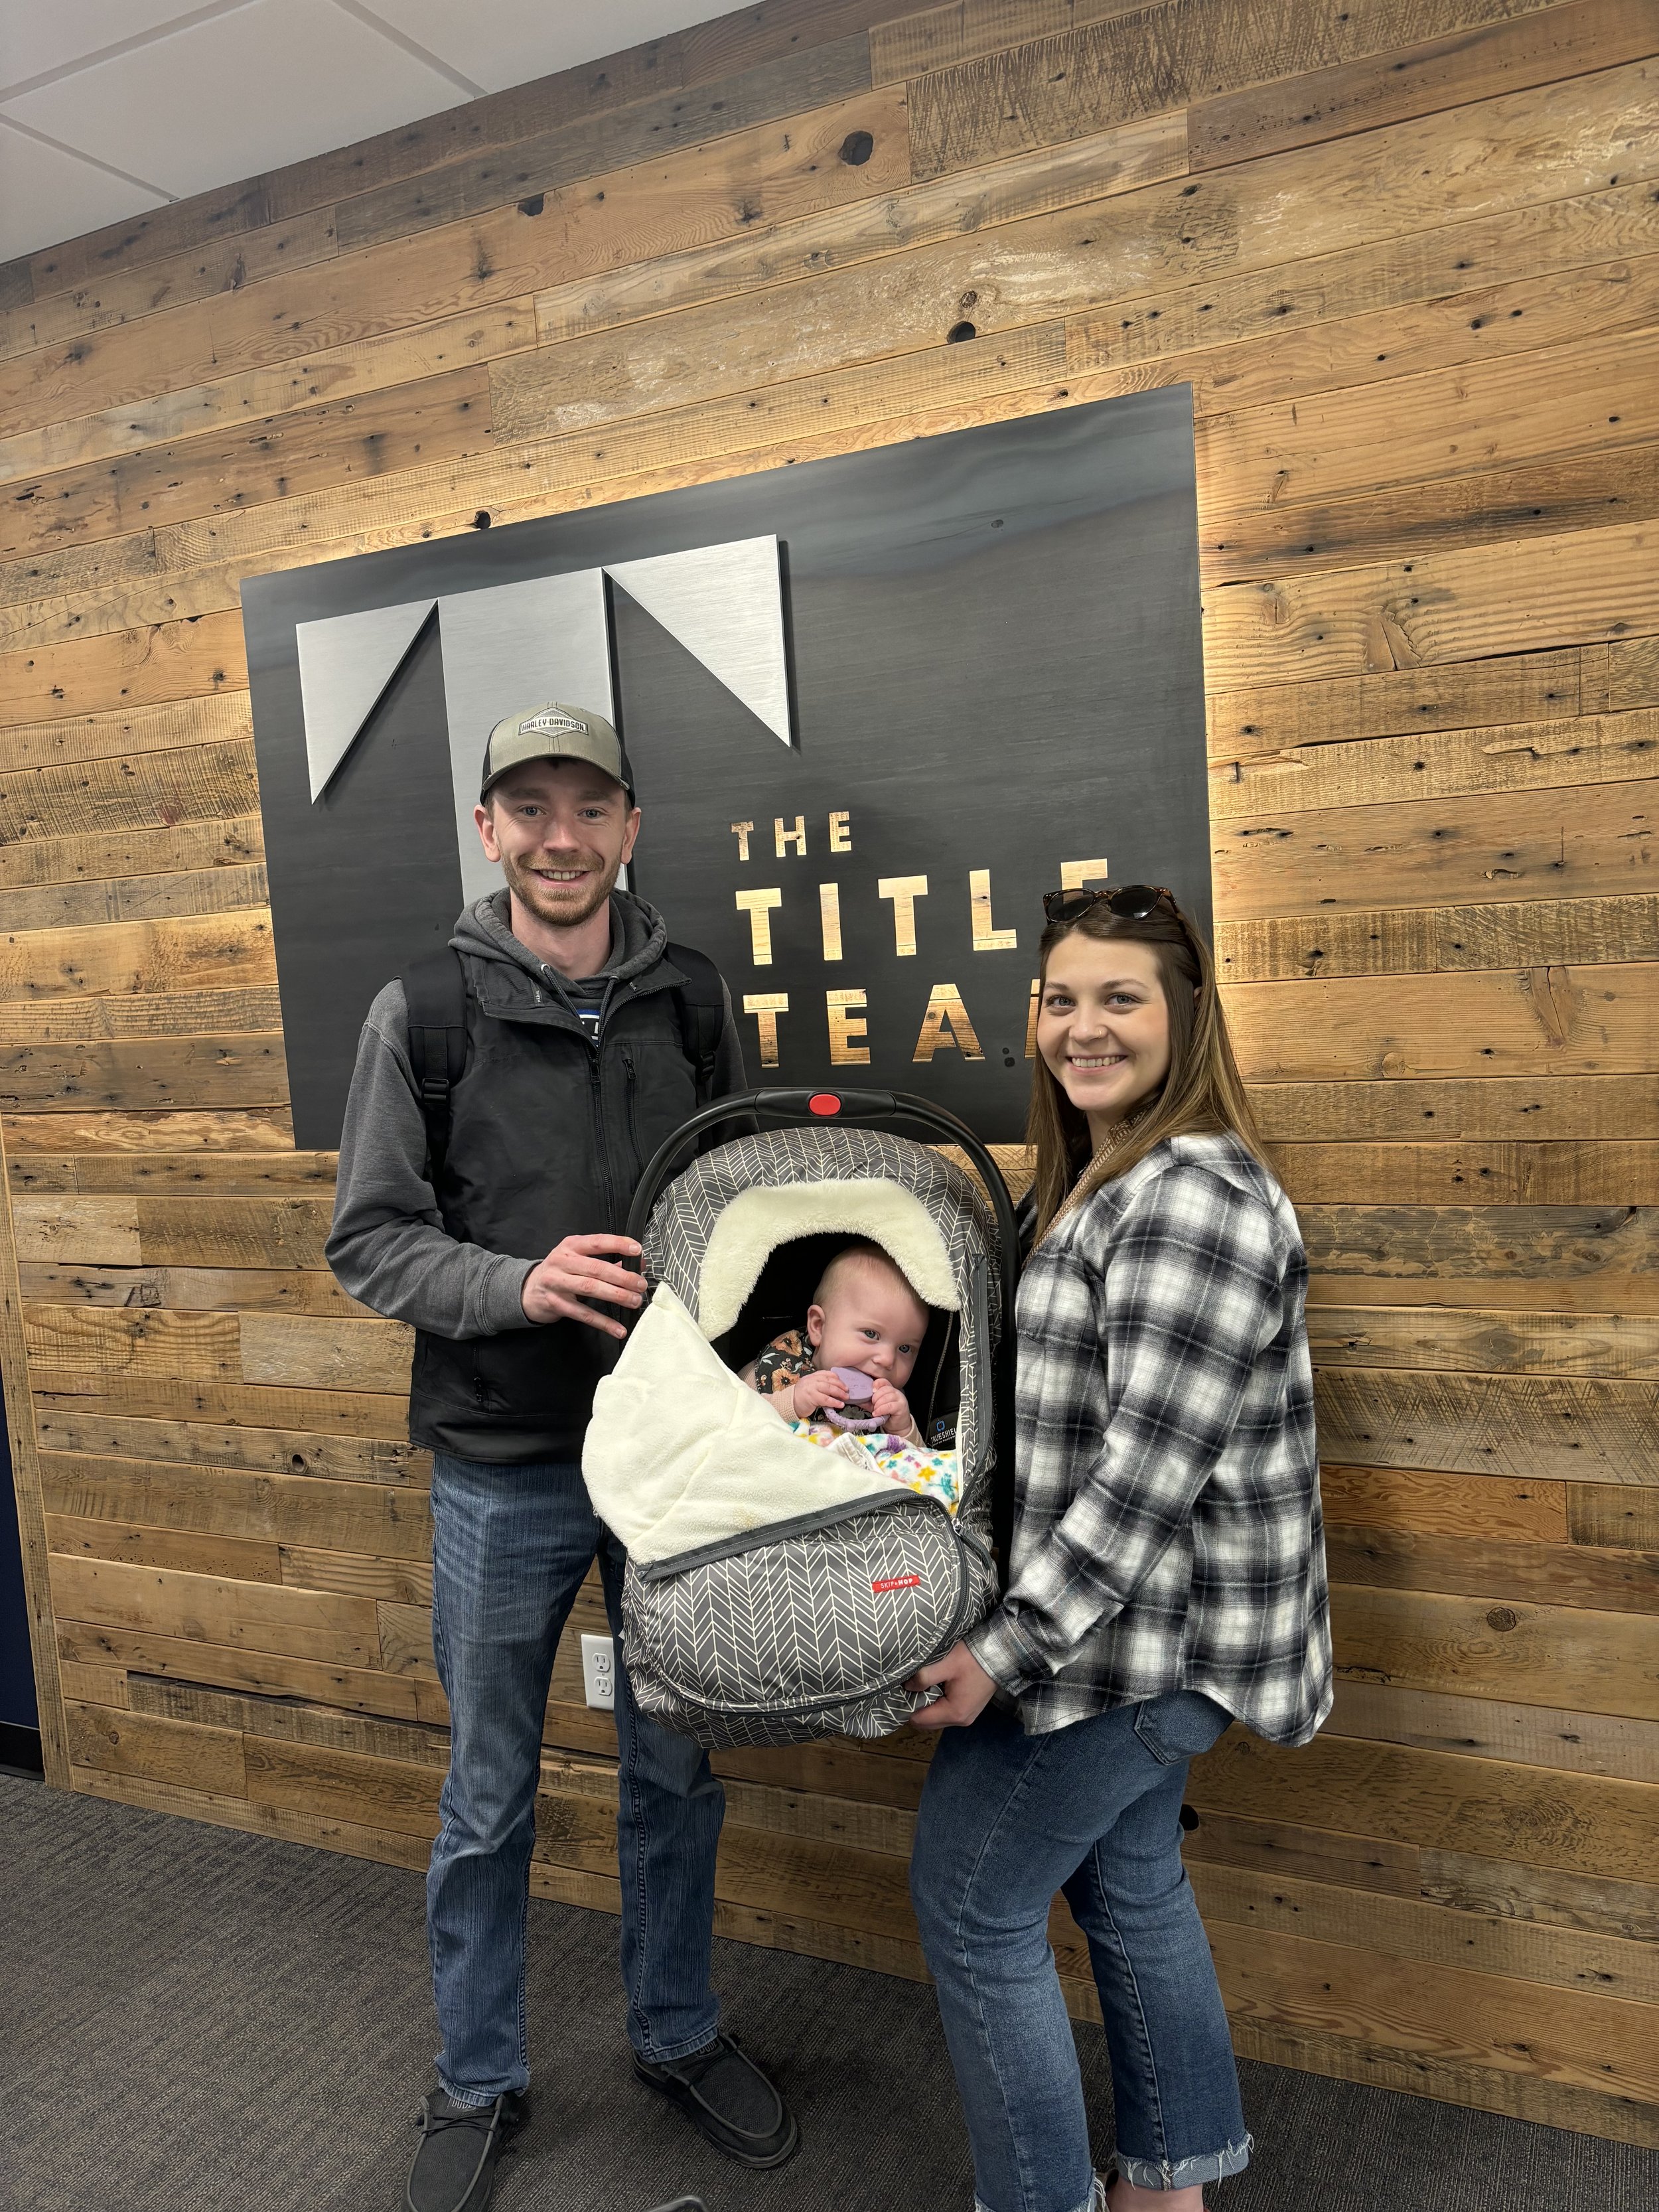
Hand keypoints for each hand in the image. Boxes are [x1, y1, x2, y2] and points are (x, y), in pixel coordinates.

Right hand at [520, 1233, 642, 1335]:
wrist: (528, 1289)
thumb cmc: (560, 1271)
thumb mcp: (578, 1258)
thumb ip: (607, 1260)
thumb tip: (638, 1263)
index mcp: (571, 1246)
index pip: (597, 1241)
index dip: (618, 1244)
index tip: (637, 1250)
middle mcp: (562, 1262)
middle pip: (596, 1268)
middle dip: (622, 1277)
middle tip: (640, 1284)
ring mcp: (557, 1283)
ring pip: (590, 1288)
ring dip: (616, 1295)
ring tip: (634, 1301)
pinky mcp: (556, 1304)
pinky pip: (583, 1314)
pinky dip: (603, 1323)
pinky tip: (618, 1328)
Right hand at [790, 1369, 849, 1420]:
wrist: (788, 1405)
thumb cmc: (800, 1398)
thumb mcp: (809, 1387)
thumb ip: (819, 1385)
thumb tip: (834, 1389)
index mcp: (811, 1377)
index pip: (826, 1373)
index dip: (836, 1377)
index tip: (842, 1382)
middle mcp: (811, 1380)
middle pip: (829, 1380)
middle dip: (840, 1385)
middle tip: (847, 1390)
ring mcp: (811, 1388)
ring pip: (829, 1388)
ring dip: (839, 1393)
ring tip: (846, 1397)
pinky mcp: (811, 1397)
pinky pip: (826, 1399)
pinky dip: (834, 1402)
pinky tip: (840, 1404)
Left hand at [869, 1378, 912, 1434]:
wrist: (897, 1426)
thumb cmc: (888, 1415)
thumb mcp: (876, 1407)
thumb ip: (868, 1402)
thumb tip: (857, 1400)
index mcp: (890, 1390)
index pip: (883, 1381)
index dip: (876, 1384)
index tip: (872, 1391)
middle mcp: (896, 1392)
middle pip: (884, 1389)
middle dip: (875, 1398)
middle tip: (873, 1406)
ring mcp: (900, 1399)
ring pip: (886, 1397)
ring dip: (878, 1405)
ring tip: (875, 1411)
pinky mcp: (901, 1407)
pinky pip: (889, 1406)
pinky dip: (881, 1410)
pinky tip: (877, 1413)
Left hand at [907, 1641, 996, 1730]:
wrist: (1000, 1654)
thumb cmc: (972, 1659)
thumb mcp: (946, 1664)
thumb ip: (924, 1677)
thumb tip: (906, 1686)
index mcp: (954, 1712)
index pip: (920, 1720)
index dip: (907, 1707)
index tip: (899, 1692)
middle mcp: (960, 1720)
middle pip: (927, 1722)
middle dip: (915, 1708)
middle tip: (907, 1689)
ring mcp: (967, 1716)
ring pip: (937, 1718)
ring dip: (927, 1706)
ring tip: (920, 1687)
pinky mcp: (970, 1709)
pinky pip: (946, 1712)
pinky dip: (937, 1704)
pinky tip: (934, 1689)